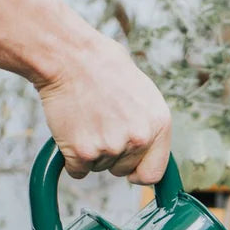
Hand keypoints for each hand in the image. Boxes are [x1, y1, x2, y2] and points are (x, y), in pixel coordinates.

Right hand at [34, 36, 170, 184]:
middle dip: (111, 155)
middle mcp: (139, 139)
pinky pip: (77, 169)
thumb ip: (148, 125)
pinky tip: (71, 129)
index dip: (139, 172)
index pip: (154, 173)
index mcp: (159, 125)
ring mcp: (111, 147)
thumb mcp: (143, 93)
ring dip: (90, 151)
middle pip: (123, 170)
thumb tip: (148, 148)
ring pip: (98, 167)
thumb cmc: (104, 68)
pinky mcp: (83, 152)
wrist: (69, 56)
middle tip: (99, 124)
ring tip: (86, 117)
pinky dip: (71, 157)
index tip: (130, 169)